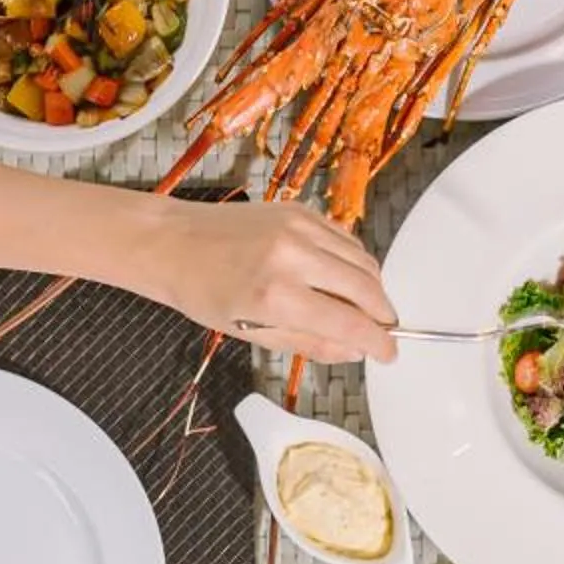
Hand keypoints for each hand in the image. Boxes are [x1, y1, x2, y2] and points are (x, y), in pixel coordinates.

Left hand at [149, 199, 397, 364]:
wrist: (175, 243)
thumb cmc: (203, 292)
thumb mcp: (252, 333)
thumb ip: (309, 344)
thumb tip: (354, 351)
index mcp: (276, 296)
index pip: (350, 323)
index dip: (378, 343)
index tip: (388, 353)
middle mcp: (292, 256)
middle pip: (366, 288)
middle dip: (383, 314)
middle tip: (382, 330)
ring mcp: (298, 227)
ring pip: (362, 259)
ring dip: (373, 287)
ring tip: (364, 307)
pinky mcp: (300, 210)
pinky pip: (345, 238)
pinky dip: (354, 260)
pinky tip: (344, 277)